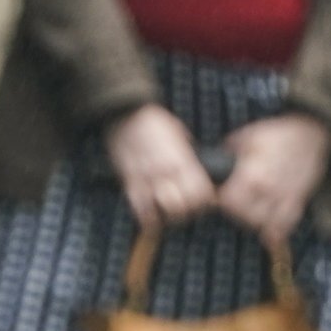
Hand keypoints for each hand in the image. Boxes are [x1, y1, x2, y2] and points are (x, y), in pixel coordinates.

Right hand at [102, 102, 222, 231]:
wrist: (126, 113)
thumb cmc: (154, 121)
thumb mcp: (179, 134)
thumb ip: (187, 154)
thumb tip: (194, 165)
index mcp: (182, 160)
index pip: (200, 193)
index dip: (204, 202)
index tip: (201, 202)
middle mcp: (167, 172)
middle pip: (182, 208)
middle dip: (185, 214)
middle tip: (183, 211)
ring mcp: (147, 178)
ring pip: (161, 213)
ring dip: (166, 218)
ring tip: (166, 215)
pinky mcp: (129, 181)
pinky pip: (139, 209)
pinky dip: (146, 218)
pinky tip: (149, 216)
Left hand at [212, 113, 330, 248]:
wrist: (311, 134)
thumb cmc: (278, 134)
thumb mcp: (248, 136)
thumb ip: (229, 151)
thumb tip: (214, 159)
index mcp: (253, 174)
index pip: (229, 201)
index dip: (222, 199)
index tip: (221, 194)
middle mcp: (269, 190)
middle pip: (245, 217)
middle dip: (237, 212)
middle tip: (235, 203)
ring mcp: (285, 198)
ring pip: (266, 225)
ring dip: (256, 221)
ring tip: (252, 210)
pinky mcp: (298, 201)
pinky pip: (287, 225)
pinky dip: (277, 230)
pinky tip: (270, 227)